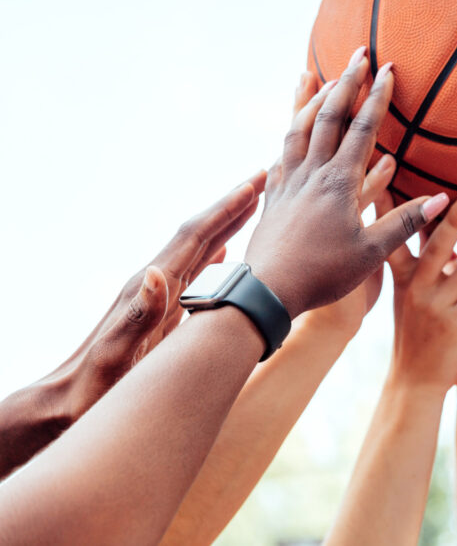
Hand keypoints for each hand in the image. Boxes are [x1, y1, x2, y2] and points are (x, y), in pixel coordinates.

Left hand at [39, 172, 265, 420]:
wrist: (68, 402)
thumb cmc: (94, 386)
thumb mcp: (116, 354)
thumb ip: (137, 315)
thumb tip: (155, 274)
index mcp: (150, 288)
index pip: (193, 237)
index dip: (224, 211)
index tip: (252, 185)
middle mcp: (156, 285)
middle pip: (200, 234)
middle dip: (232, 206)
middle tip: (263, 179)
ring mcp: (160, 298)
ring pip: (202, 251)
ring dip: (228, 226)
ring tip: (253, 206)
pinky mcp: (164, 314)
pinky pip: (198, 274)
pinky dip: (218, 255)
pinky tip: (227, 254)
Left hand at [244, 48, 448, 317]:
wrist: (266, 291)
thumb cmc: (322, 275)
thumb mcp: (371, 253)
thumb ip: (404, 222)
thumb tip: (442, 199)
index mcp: (338, 183)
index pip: (362, 129)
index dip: (377, 97)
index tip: (388, 68)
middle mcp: (311, 174)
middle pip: (328, 116)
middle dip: (345, 81)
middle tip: (358, 53)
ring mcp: (288, 182)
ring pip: (298, 128)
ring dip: (311, 99)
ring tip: (316, 76)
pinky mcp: (272, 196)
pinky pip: (281, 153)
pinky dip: (290, 133)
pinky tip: (292, 131)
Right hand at [384, 193, 456, 393]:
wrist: (415, 383)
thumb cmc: (415, 336)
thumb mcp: (406, 295)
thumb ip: (411, 260)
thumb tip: (417, 226)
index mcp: (407, 275)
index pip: (406, 231)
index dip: (407, 204)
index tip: (413, 175)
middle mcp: (419, 286)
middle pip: (437, 243)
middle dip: (455, 217)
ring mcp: (437, 305)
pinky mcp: (455, 324)